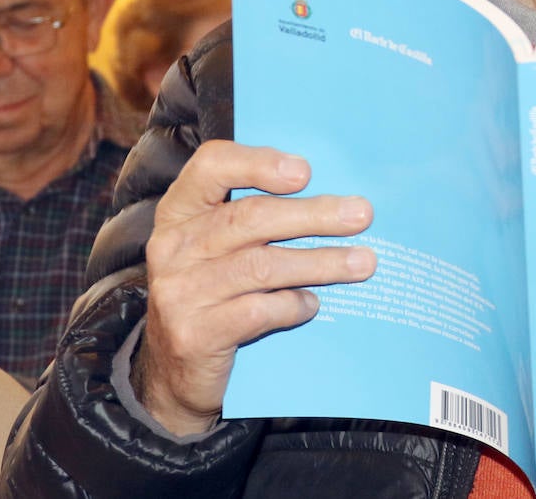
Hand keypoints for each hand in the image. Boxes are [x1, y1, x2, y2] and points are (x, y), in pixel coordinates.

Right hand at [132, 140, 374, 435]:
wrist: (173, 373)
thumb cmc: (212, 293)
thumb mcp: (217, 247)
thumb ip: (253, 219)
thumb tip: (334, 197)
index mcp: (179, 211)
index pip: (211, 166)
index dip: (259, 163)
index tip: (306, 172)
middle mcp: (172, 246)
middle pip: (250, 217)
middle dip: (313, 214)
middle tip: (361, 215)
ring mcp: (179, 292)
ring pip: (261, 266)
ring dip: (320, 262)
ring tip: (363, 262)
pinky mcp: (194, 334)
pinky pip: (257, 311)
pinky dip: (293, 305)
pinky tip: (314, 304)